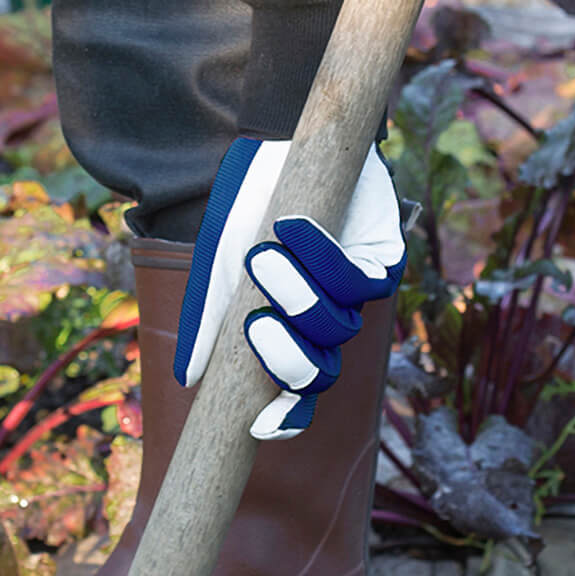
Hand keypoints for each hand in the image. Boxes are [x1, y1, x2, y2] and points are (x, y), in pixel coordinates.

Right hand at [174, 139, 404, 439]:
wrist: (277, 149)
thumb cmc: (246, 212)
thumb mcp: (216, 266)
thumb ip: (207, 320)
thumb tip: (191, 380)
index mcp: (285, 334)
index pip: (294, 397)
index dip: (286, 418)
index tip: (261, 425)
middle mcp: (323, 324)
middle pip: (319, 374)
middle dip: (288, 358)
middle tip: (258, 325)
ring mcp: (355, 295)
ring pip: (337, 329)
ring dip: (298, 295)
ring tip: (265, 255)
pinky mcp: (383, 260)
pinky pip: (359, 281)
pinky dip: (323, 257)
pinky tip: (295, 229)